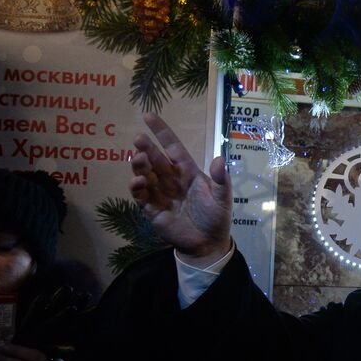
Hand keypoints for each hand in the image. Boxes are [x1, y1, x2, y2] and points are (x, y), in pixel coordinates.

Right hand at [130, 111, 231, 263]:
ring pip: (145, 174)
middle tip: (138, 139)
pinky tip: (138, 182)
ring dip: (139, 166)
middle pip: (155, 159)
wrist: (208, 244)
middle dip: (146, 148)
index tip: (148, 116)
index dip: (161, 132)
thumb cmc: (216, 217)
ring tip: (138, 159)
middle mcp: (171, 179)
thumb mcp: (223, 198)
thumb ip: (222, 180)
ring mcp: (160, 194)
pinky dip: (137, 188)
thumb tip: (220, 159)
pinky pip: (141, 196)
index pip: (172, 147)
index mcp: (187, 171)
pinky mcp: (152, 210)